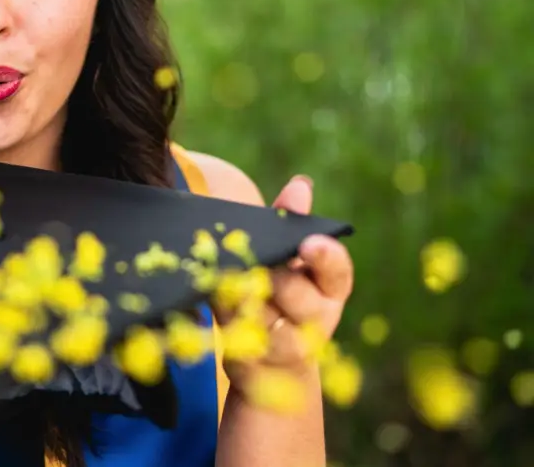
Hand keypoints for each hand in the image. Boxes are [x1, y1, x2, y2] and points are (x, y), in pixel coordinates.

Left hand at [215, 175, 354, 396]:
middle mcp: (316, 319)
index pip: (337, 271)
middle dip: (273, 278)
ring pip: (263, 318)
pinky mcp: (254, 362)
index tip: (307, 243)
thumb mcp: (286, 259)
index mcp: (329, 289)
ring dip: (242, 295)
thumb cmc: (277, 294)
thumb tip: (301, 185)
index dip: (325, 257)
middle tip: (255, 263)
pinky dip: (221, 311)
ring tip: (228, 277)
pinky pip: (234, 335)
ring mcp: (286, 346)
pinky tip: (211, 293)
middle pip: (298, 297)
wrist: (268, 360)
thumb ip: (290, 222)